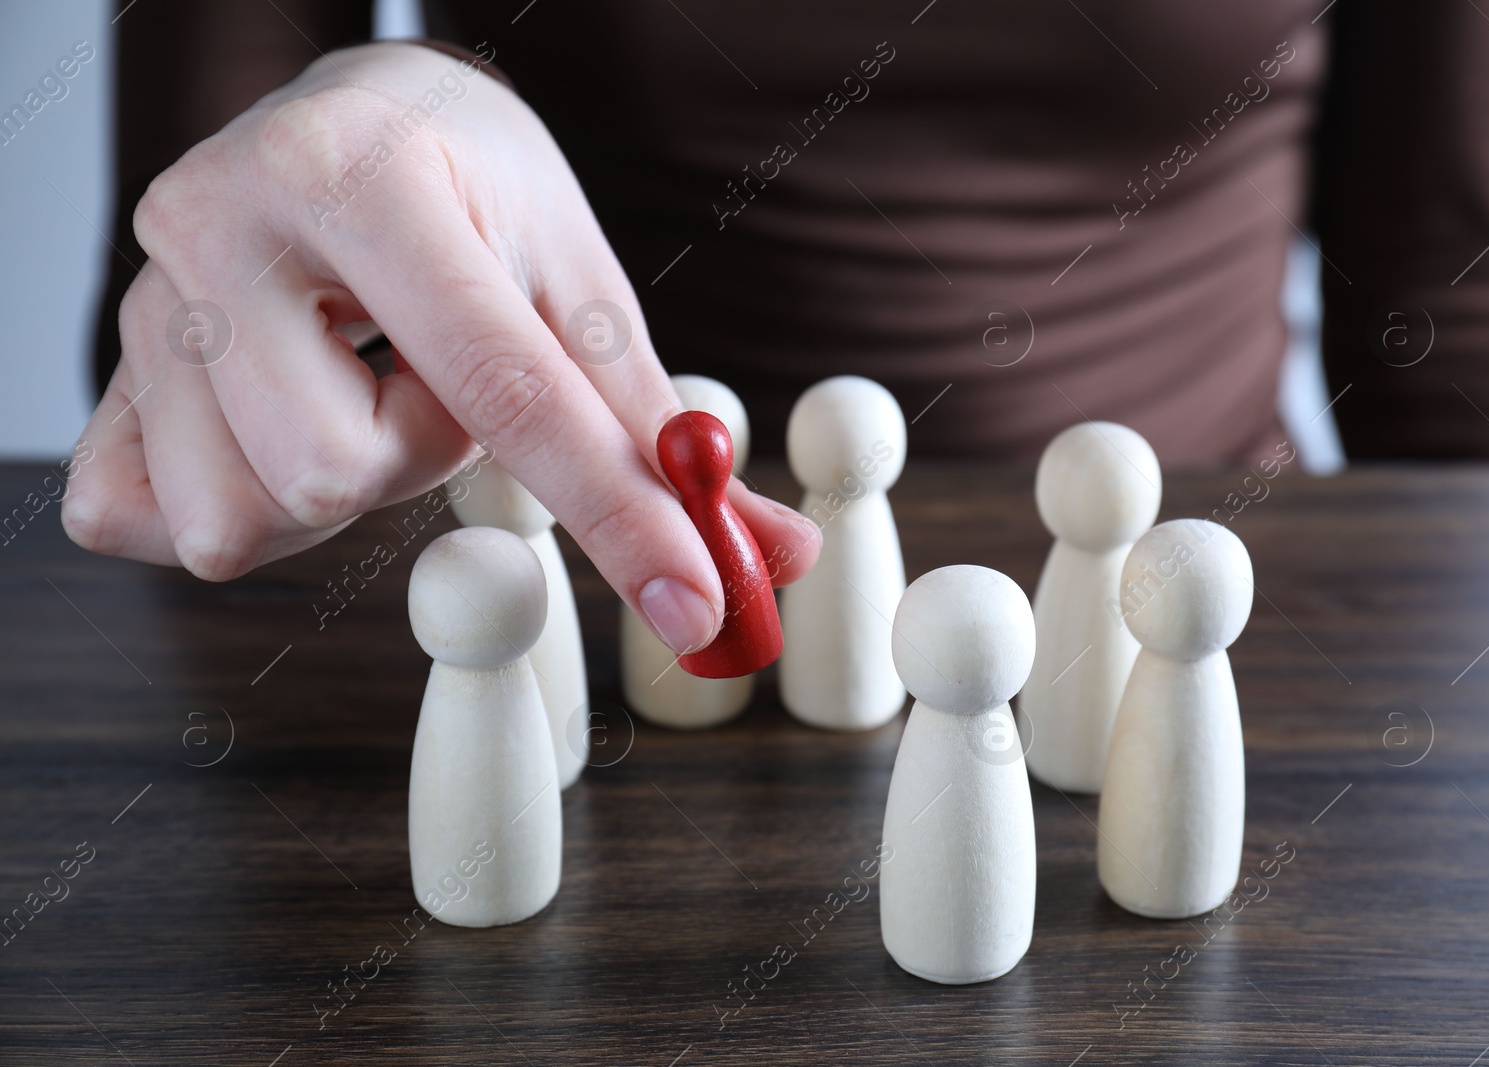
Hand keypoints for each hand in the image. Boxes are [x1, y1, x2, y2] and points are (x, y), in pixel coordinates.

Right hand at [62, 41, 818, 653]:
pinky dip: (247, 506)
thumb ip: (661, 432)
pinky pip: (149, 526)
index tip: (698, 606)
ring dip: (347, 480)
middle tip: (431, 379)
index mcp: (363, 179)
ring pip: (253, 515)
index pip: (506, 388)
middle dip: (422, 454)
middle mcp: (221, 224)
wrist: (352, 120)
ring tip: (363, 389)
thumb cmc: (476, 196)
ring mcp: (138, 302)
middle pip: (343, 469)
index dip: (615, 518)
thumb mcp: (579, 284)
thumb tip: (775, 555)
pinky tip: (282, 426)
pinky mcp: (103, 375)